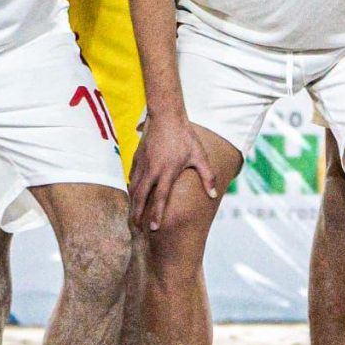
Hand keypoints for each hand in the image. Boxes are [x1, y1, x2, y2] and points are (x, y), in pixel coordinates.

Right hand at [128, 113, 217, 231]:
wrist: (166, 117)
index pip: (160, 198)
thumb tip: (214, 195)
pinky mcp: (136, 158)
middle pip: (141, 197)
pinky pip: (131, 177)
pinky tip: (133, 196)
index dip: (156, 214)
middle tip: (135, 228)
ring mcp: (142, 164)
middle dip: (137, 214)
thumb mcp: (200, 156)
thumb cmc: (185, 137)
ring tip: (132, 216)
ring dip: (132, 203)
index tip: (153, 228)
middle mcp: (152, 170)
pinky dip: (131, 189)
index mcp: (167, 172)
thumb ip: (207, 176)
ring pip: (133, 188)